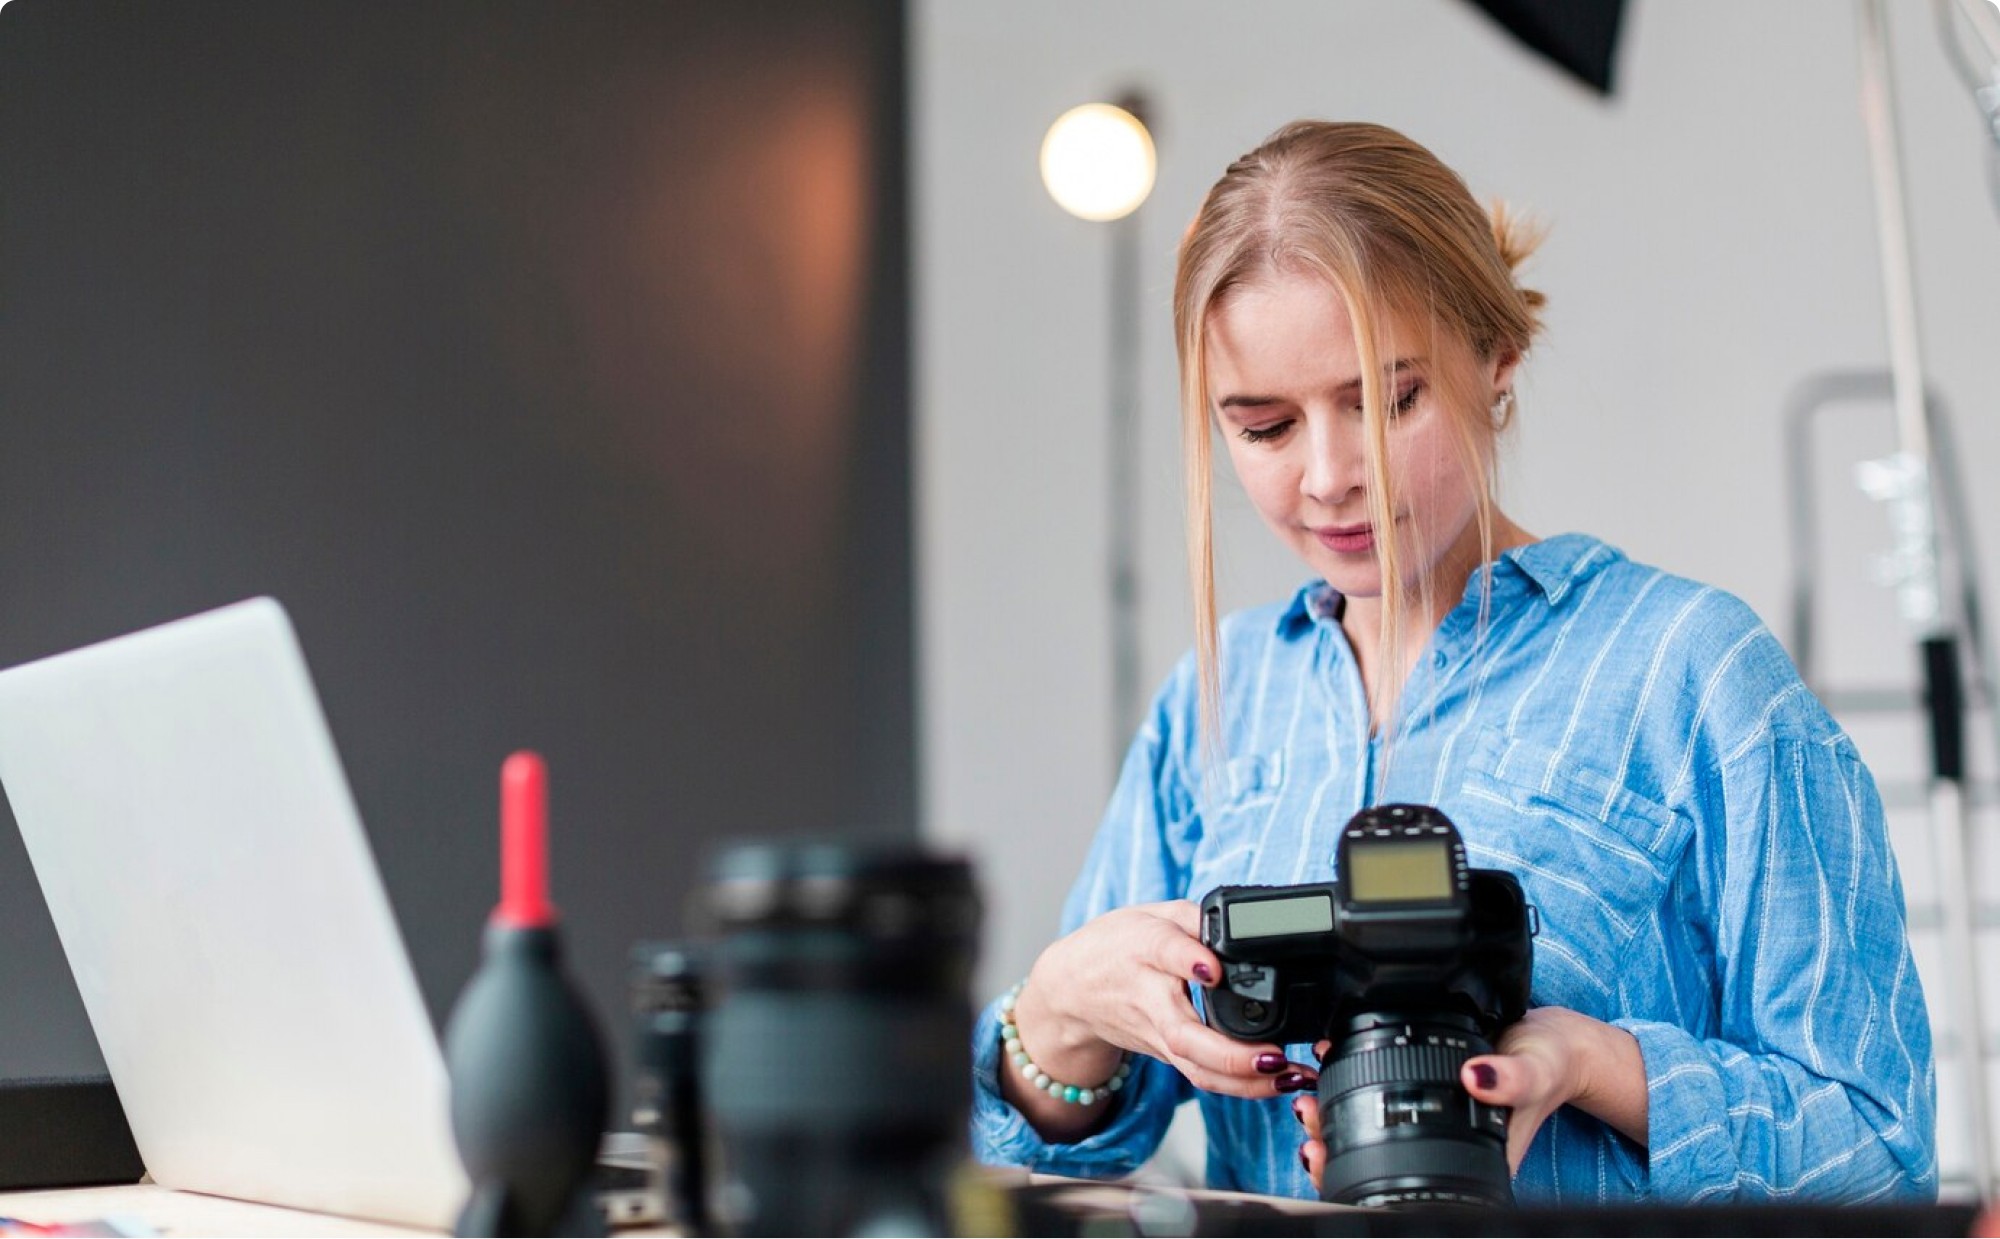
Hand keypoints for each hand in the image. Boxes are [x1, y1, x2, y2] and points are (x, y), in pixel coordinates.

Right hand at [1006, 902, 1317, 1134]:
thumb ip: (1196, 917)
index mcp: (1144, 950)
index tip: (1212, 969)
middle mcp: (1149, 999)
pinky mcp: (1168, 1055)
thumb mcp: (1152, 914)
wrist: (1072, 990)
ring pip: (1196, 1070)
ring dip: (1245, 1083)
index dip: (1188, 960)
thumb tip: (1238, 924)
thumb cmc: (1117, 947)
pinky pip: (1203, 1077)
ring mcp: (1157, 1036)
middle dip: (1231, 1054)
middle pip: (1184, 1035)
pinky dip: (1242, 1087)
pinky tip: (1279, 1084)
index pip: (1163, 953)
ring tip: (1290, 1077)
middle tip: (1273, 1057)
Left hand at [1294, 1009, 1645, 1189]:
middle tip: (1306, 1119)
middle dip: (1336, 1144)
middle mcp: (1448, 1146)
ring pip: (1374, 1135)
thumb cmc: (1551, 1063)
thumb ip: (1512, 1078)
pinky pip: (1381, 1103)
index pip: (1407, 1180)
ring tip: (1308, 1101)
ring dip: (1337, 1121)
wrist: (1554, 1045)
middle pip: (1380, 1161)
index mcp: (1472, 1156)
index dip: (1357, 1175)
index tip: (1320, 1149)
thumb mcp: (1536, 1067)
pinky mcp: (1426, 1093)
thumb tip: (1478, 1078)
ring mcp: (1434, 1122)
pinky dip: (1351, 1092)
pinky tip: (1330, 1075)